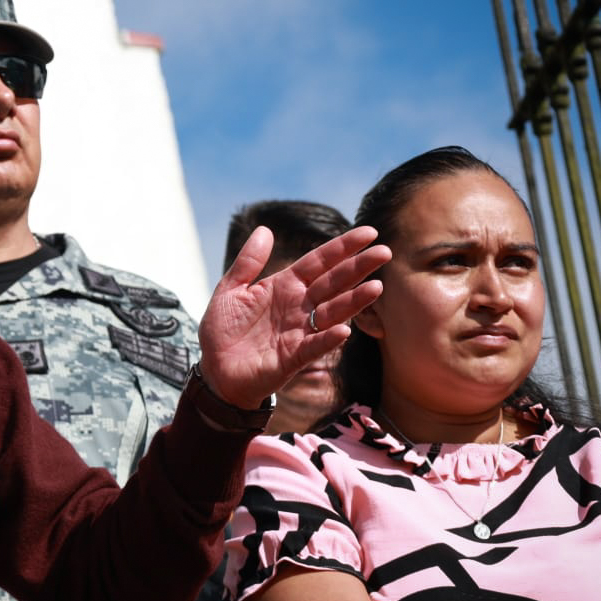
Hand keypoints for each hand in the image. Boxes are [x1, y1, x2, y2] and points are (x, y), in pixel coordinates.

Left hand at [199, 225, 388, 408]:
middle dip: (358, 268)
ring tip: (376, 287)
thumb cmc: (223, 330)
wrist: (215, 370)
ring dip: (354, 302)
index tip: (369, 233)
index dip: (342, 247)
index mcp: (284, 286)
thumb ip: (248, 262)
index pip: (319, 262)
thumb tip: (265, 229)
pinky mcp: (293, 357)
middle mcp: (298, 306)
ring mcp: (299, 332)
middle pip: (334, 283)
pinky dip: (328, 339)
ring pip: (332, 313)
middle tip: (385, 252)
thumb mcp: (229, 290)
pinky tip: (344, 330)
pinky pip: (314, 346)